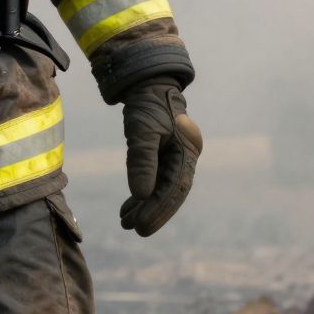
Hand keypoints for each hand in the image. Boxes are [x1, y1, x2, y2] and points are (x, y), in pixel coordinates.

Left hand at [119, 83, 201, 235]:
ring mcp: (177, 157)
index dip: (159, 209)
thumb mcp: (142, 130)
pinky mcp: (166, 157)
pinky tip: (129, 208)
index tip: (141, 226)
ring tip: (126, 222)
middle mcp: (186, 156)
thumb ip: (142, 161)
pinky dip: (143, 195)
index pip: (175, 187)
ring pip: (164, 189)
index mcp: (187, 150)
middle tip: (133, 229)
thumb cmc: (147, 104)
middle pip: (172, 192)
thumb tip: (141, 195)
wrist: (149, 84)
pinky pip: (157, 181)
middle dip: (153, 212)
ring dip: (146, 207)